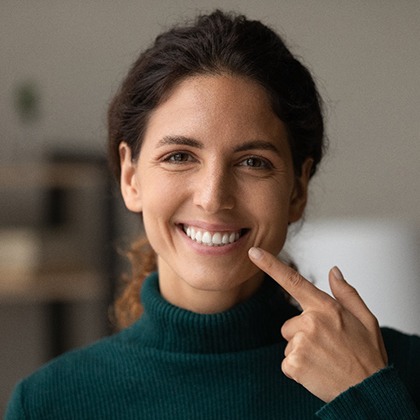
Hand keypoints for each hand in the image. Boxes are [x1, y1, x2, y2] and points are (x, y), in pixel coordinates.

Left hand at [248, 247, 387, 402]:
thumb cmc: (367, 355)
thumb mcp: (366, 319)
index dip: (270, 265)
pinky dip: (298, 368)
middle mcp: (310, 321)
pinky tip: (317, 371)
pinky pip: (287, 362)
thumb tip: (333, 271)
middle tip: (327, 347)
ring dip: (301, 351)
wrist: (368, 393)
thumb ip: (346, 293)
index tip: (253, 252)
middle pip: (289, 324)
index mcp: (325, 307)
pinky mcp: (294, 364)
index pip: (292, 280)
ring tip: (324, 360)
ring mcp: (301, 343)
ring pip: (289, 343)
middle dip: (303, 334)